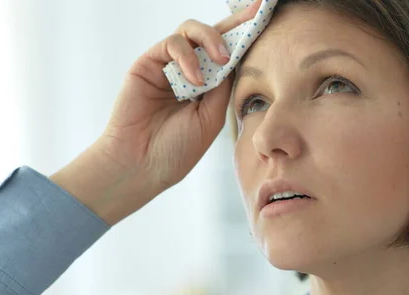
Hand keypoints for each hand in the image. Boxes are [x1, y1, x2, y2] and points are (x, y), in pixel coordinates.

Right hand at [100, 1, 260, 187]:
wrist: (142, 165)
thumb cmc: (176, 149)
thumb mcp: (211, 118)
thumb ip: (223, 87)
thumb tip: (235, 58)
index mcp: (207, 88)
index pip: (229, 55)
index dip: (246, 37)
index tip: (266, 18)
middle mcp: (189, 72)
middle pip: (213, 35)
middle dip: (236, 22)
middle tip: (255, 13)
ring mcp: (169, 67)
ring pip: (192, 32)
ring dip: (211, 40)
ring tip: (222, 60)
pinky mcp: (149, 63)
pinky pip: (172, 44)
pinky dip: (187, 56)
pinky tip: (194, 79)